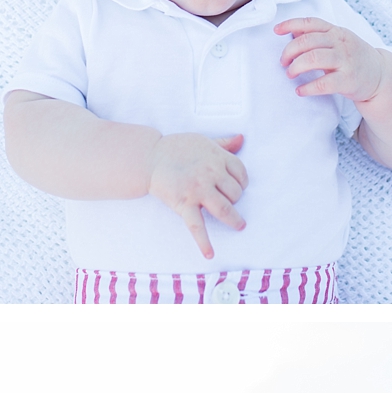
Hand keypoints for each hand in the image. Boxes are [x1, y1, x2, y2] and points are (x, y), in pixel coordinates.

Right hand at [147, 131, 245, 259]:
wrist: (150, 158)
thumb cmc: (176, 149)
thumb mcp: (203, 141)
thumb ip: (223, 143)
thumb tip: (240, 139)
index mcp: (217, 157)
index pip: (241, 172)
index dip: (242, 182)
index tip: (237, 188)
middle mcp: (211, 173)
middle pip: (235, 192)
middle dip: (235, 199)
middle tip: (231, 204)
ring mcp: (199, 190)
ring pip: (225, 208)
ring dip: (234, 219)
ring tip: (238, 225)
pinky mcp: (184, 204)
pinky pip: (197, 226)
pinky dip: (204, 242)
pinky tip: (210, 253)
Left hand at [274, 18, 386, 106]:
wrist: (379, 74)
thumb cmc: (353, 57)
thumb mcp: (337, 41)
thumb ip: (316, 36)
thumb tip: (292, 31)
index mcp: (336, 32)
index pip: (311, 23)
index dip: (291, 24)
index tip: (276, 30)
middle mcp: (340, 43)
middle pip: (307, 41)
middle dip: (289, 51)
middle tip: (283, 63)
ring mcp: (345, 61)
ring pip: (313, 58)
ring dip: (296, 67)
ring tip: (290, 74)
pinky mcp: (347, 80)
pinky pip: (323, 83)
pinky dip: (307, 88)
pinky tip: (300, 90)